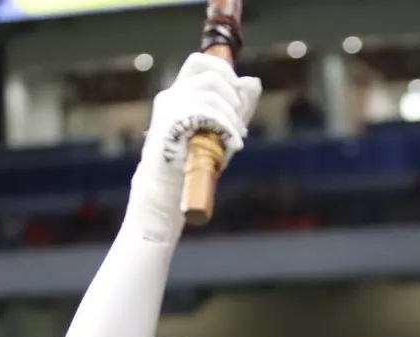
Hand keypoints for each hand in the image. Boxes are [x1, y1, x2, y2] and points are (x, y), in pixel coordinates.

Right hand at [130, 54, 261, 236]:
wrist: (166, 190)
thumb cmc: (191, 163)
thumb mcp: (220, 130)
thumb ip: (237, 106)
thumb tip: (253, 81)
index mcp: (178, 95)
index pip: (199, 62)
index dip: (222, 69)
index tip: (236, 92)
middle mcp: (172, 96)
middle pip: (210, 73)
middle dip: (232, 92)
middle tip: (238, 117)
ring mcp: (170, 107)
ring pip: (212, 92)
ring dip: (231, 114)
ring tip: (236, 136)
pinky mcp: (173, 121)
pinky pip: (208, 112)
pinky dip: (226, 127)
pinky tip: (232, 143)